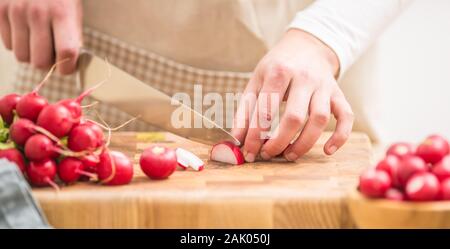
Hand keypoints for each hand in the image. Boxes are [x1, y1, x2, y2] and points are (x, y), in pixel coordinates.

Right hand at [0, 0, 81, 73]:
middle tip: (50, 55)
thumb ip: (72, 38)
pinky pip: (7, 45)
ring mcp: (15, 11)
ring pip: (22, 57)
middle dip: (47, 63)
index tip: (66, 69)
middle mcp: (37, 13)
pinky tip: (24, 30)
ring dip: (30, 54)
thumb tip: (68, 65)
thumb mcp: (73, 12)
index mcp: (62, 13)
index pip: (66, 52)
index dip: (67, 68)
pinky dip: (16, 43)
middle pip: (40, 61)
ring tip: (36, 41)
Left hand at [232, 29, 353, 161]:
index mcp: (279, 72)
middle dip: (279, 142)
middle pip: (294, 117)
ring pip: (320, 119)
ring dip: (304, 143)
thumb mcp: (256, 81)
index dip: (256, 135)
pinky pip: (346, 116)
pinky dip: (340, 136)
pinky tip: (327, 150)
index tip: (249, 152)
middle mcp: (304, 78)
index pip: (266, 109)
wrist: (307, 45)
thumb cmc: (277, 67)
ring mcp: (324, 86)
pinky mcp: (339, 94)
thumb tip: (236, 141)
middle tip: (268, 154)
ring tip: (289, 155)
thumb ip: (245, 110)